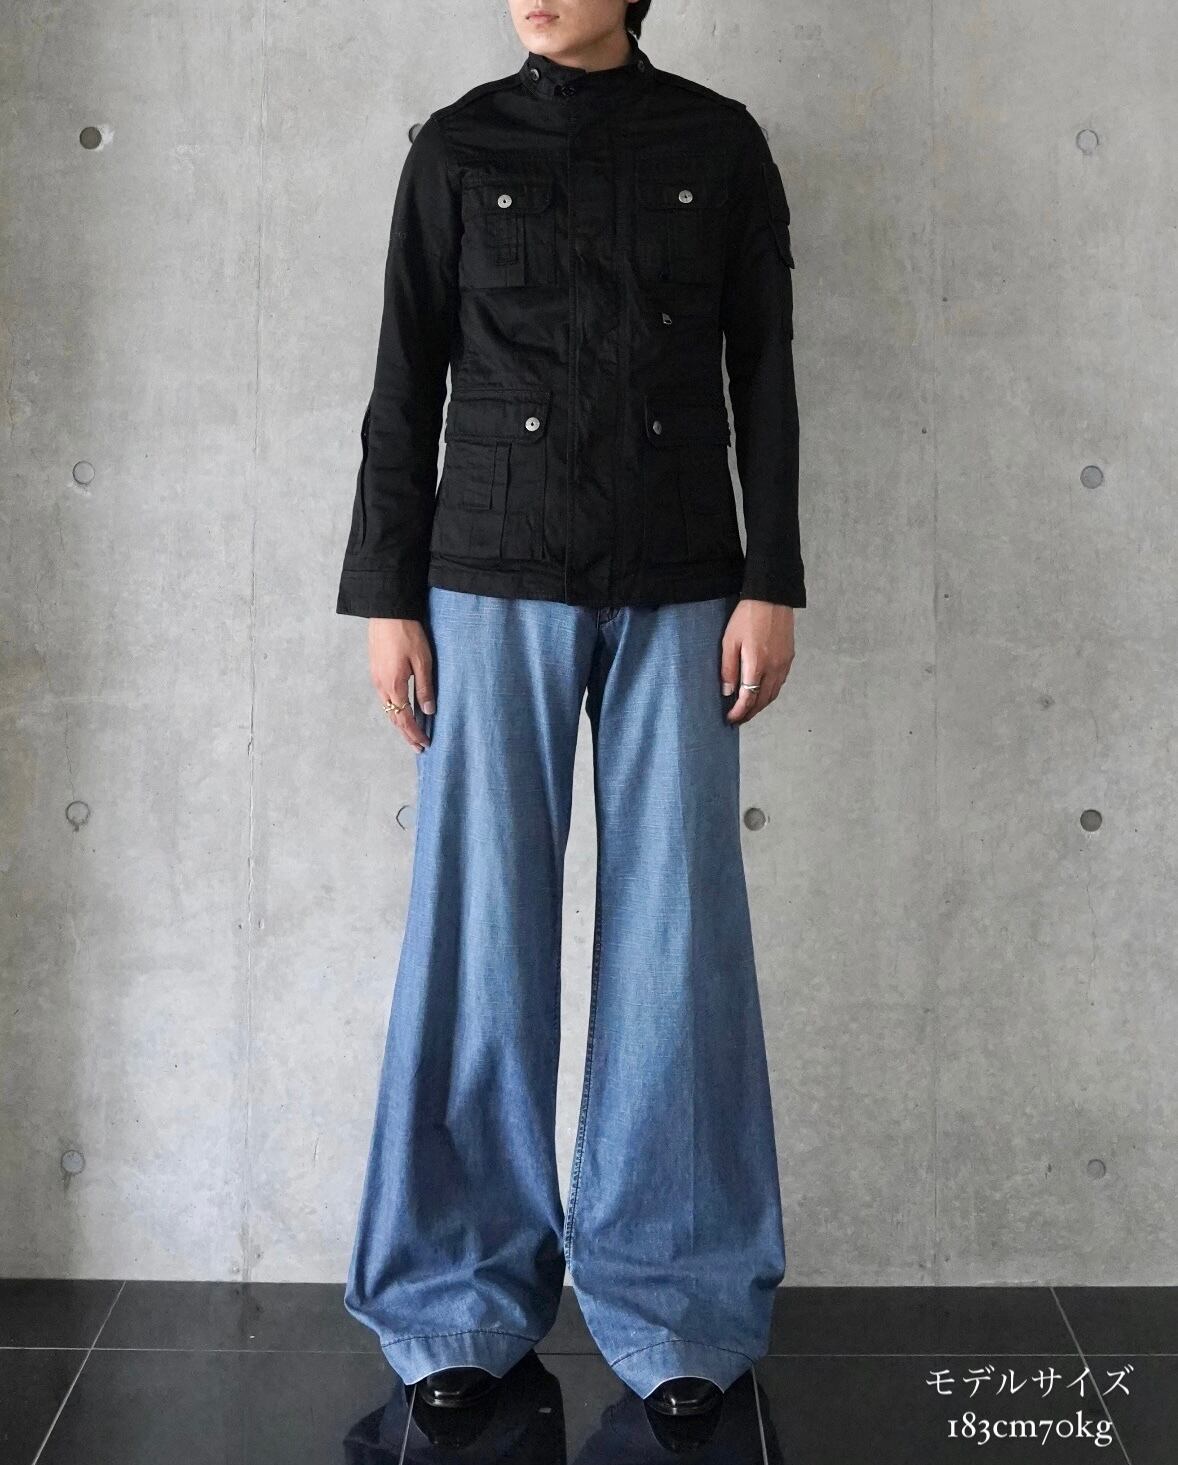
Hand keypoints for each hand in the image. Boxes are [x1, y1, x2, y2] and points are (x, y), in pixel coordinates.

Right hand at [367, 617, 435, 751]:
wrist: (387, 612)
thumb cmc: (407, 633)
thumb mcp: (422, 661)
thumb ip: (424, 687)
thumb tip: (428, 711)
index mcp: (394, 685)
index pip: (404, 719)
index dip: (414, 734)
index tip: (425, 744)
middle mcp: (382, 686)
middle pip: (393, 718)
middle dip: (406, 734)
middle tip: (418, 747)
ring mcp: (376, 679)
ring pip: (388, 709)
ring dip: (399, 723)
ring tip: (411, 733)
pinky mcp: (376, 671)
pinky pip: (385, 698)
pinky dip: (394, 710)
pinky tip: (401, 710)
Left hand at [720, 599, 795, 724]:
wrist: (772, 597)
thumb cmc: (747, 617)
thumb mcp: (729, 641)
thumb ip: (728, 668)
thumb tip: (727, 692)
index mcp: (757, 665)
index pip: (748, 698)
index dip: (739, 712)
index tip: (730, 719)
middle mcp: (774, 668)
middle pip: (763, 700)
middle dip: (750, 713)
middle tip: (739, 719)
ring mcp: (784, 663)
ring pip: (773, 693)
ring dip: (761, 705)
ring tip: (749, 710)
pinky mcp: (789, 657)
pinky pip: (780, 683)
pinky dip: (770, 693)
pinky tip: (762, 692)